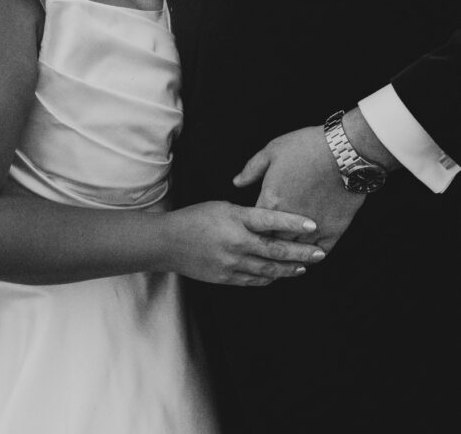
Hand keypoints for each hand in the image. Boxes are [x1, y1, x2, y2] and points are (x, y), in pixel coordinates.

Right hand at [164, 200, 325, 285]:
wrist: (168, 243)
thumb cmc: (195, 218)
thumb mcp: (221, 206)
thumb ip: (247, 215)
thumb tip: (271, 221)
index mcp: (235, 219)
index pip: (270, 220)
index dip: (293, 223)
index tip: (312, 225)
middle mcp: (236, 242)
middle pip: (275, 250)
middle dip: (301, 253)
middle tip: (319, 253)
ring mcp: (232, 263)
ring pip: (269, 270)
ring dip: (290, 269)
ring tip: (305, 266)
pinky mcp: (226, 278)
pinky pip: (254, 280)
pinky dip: (270, 278)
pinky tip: (280, 275)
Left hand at [234, 126, 365, 254]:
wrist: (344, 151)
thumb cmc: (306, 146)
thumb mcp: (272, 151)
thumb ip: (251, 170)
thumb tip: (236, 182)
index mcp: (271, 201)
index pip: (254, 227)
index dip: (251, 230)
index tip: (249, 233)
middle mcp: (289, 220)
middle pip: (272, 243)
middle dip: (267, 247)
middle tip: (262, 253)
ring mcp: (312, 228)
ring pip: (296, 252)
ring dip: (289, 255)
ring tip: (284, 260)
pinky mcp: (333, 230)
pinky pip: (320, 253)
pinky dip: (313, 257)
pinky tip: (308, 256)